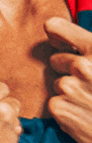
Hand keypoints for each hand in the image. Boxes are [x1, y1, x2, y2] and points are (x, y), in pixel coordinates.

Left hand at [46, 17, 91, 142]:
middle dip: (69, 71)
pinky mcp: (59, 107)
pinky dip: (67, 111)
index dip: (58, 37)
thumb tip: (64, 36)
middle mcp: (81, 65)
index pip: (55, 27)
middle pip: (56, 60)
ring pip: (58, 83)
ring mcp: (68, 87)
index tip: (63, 45)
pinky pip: (54, 103)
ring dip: (70, 93)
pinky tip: (87, 116)